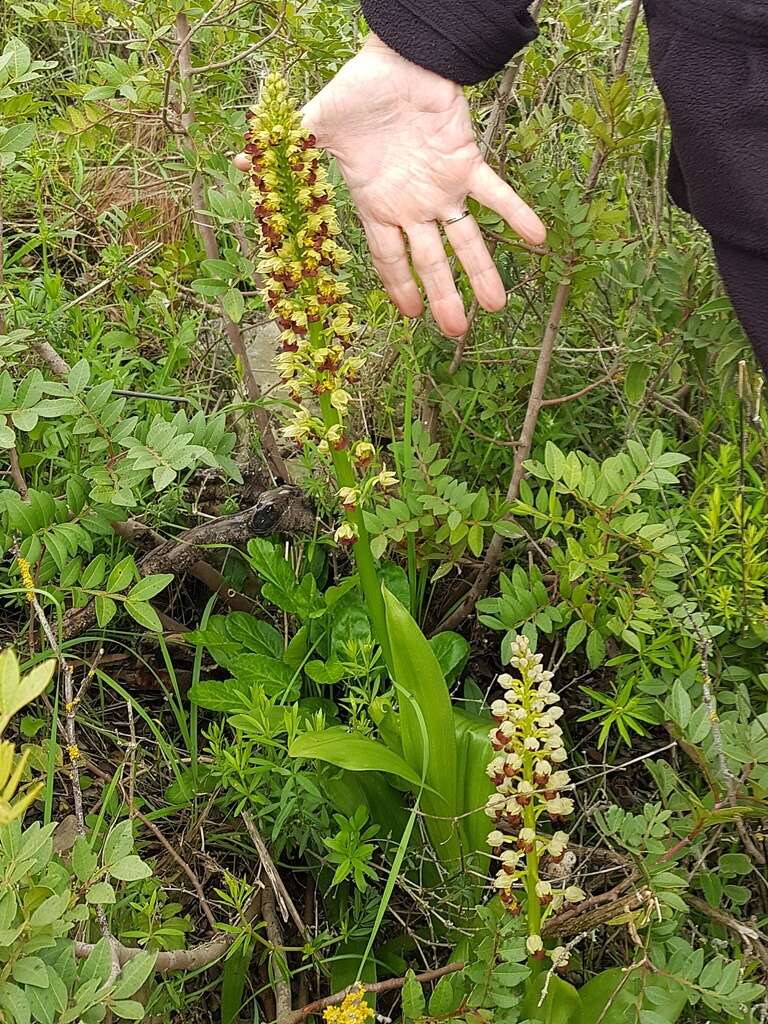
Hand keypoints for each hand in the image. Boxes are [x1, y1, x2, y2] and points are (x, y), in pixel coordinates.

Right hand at [235, 34, 545, 336]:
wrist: (395, 58)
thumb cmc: (356, 95)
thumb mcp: (316, 129)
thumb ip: (289, 155)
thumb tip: (238, 162)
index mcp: (378, 206)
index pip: (389, 258)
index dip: (399, 287)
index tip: (408, 317)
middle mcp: (413, 207)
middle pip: (430, 262)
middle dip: (442, 296)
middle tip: (455, 330)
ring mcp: (442, 188)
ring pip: (465, 239)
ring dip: (482, 271)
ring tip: (497, 305)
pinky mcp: (467, 163)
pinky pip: (497, 193)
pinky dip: (516, 213)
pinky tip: (537, 239)